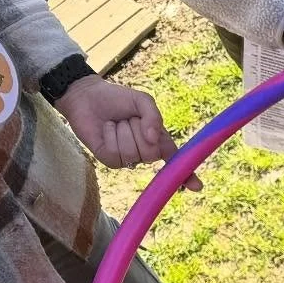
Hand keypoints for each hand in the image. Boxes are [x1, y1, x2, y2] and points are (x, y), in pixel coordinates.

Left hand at [54, 76, 202, 191]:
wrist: (87, 95)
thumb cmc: (116, 99)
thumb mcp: (142, 101)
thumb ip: (153, 116)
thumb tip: (152, 138)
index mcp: (157, 140)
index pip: (176, 160)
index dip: (187, 175)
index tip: (197, 186)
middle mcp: (145, 153)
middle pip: (151, 153)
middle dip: (140, 131)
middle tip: (130, 119)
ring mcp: (127, 159)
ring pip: (133, 153)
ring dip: (123, 131)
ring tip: (116, 123)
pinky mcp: (109, 160)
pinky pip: (116, 154)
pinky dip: (110, 136)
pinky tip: (106, 129)